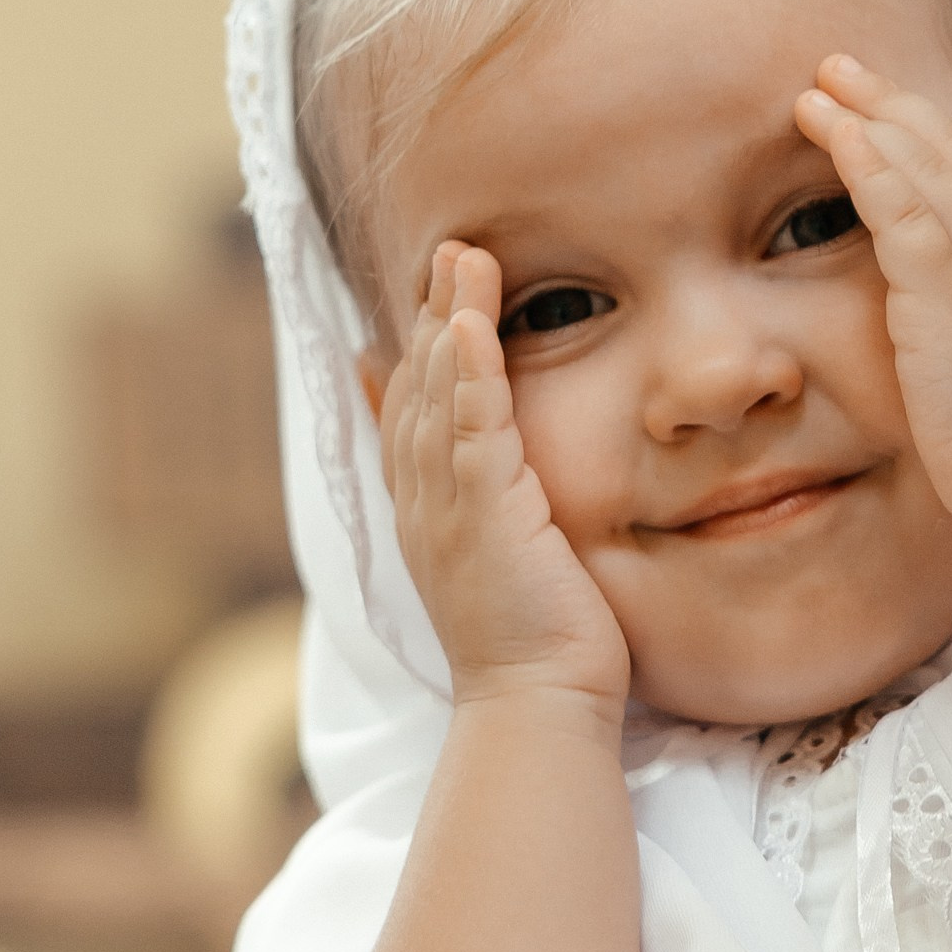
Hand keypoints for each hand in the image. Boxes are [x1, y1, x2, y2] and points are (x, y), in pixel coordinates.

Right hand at [378, 245, 630, 713]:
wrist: (540, 705)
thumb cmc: (538, 637)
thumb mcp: (505, 554)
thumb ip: (490, 499)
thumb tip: (484, 456)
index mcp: (428, 509)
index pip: (412, 408)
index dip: (421, 343)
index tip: (436, 287)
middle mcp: (424, 502)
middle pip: (416, 385)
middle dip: (431, 311)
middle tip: (450, 247)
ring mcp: (448, 507)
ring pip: (436, 394)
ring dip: (445, 319)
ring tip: (461, 257)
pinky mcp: (485, 515)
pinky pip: (469, 430)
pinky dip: (465, 374)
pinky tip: (469, 325)